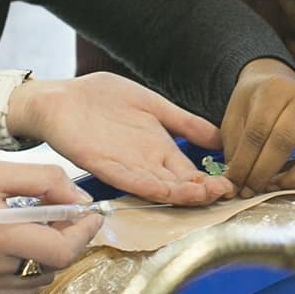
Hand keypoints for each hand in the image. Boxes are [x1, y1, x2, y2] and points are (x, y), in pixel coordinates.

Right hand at [0, 157, 103, 293]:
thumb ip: (44, 180)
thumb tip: (80, 199)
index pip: (61, 250)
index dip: (83, 234)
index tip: (89, 215)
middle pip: (50, 266)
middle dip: (65, 241)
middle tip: (60, 214)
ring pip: (33, 279)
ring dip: (44, 257)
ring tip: (30, 227)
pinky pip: (10, 288)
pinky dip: (21, 269)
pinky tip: (9, 244)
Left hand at [12, 73, 231, 205]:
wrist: (61, 99)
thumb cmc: (103, 99)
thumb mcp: (153, 104)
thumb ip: (185, 121)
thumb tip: (220, 135)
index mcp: (160, 149)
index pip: (191, 172)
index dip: (211, 179)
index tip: (233, 181)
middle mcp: (147, 164)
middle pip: (180, 184)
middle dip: (203, 191)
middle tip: (226, 192)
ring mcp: (127, 167)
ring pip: (161, 188)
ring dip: (183, 194)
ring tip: (205, 195)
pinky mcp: (105, 167)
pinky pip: (131, 181)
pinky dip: (151, 188)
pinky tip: (169, 190)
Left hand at [218, 60, 294, 195]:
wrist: (282, 85)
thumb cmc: (257, 103)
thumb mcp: (236, 114)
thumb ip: (234, 147)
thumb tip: (235, 184)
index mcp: (276, 90)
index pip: (258, 130)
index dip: (244, 162)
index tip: (234, 184)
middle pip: (286, 140)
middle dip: (264, 172)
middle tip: (250, 190)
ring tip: (276, 186)